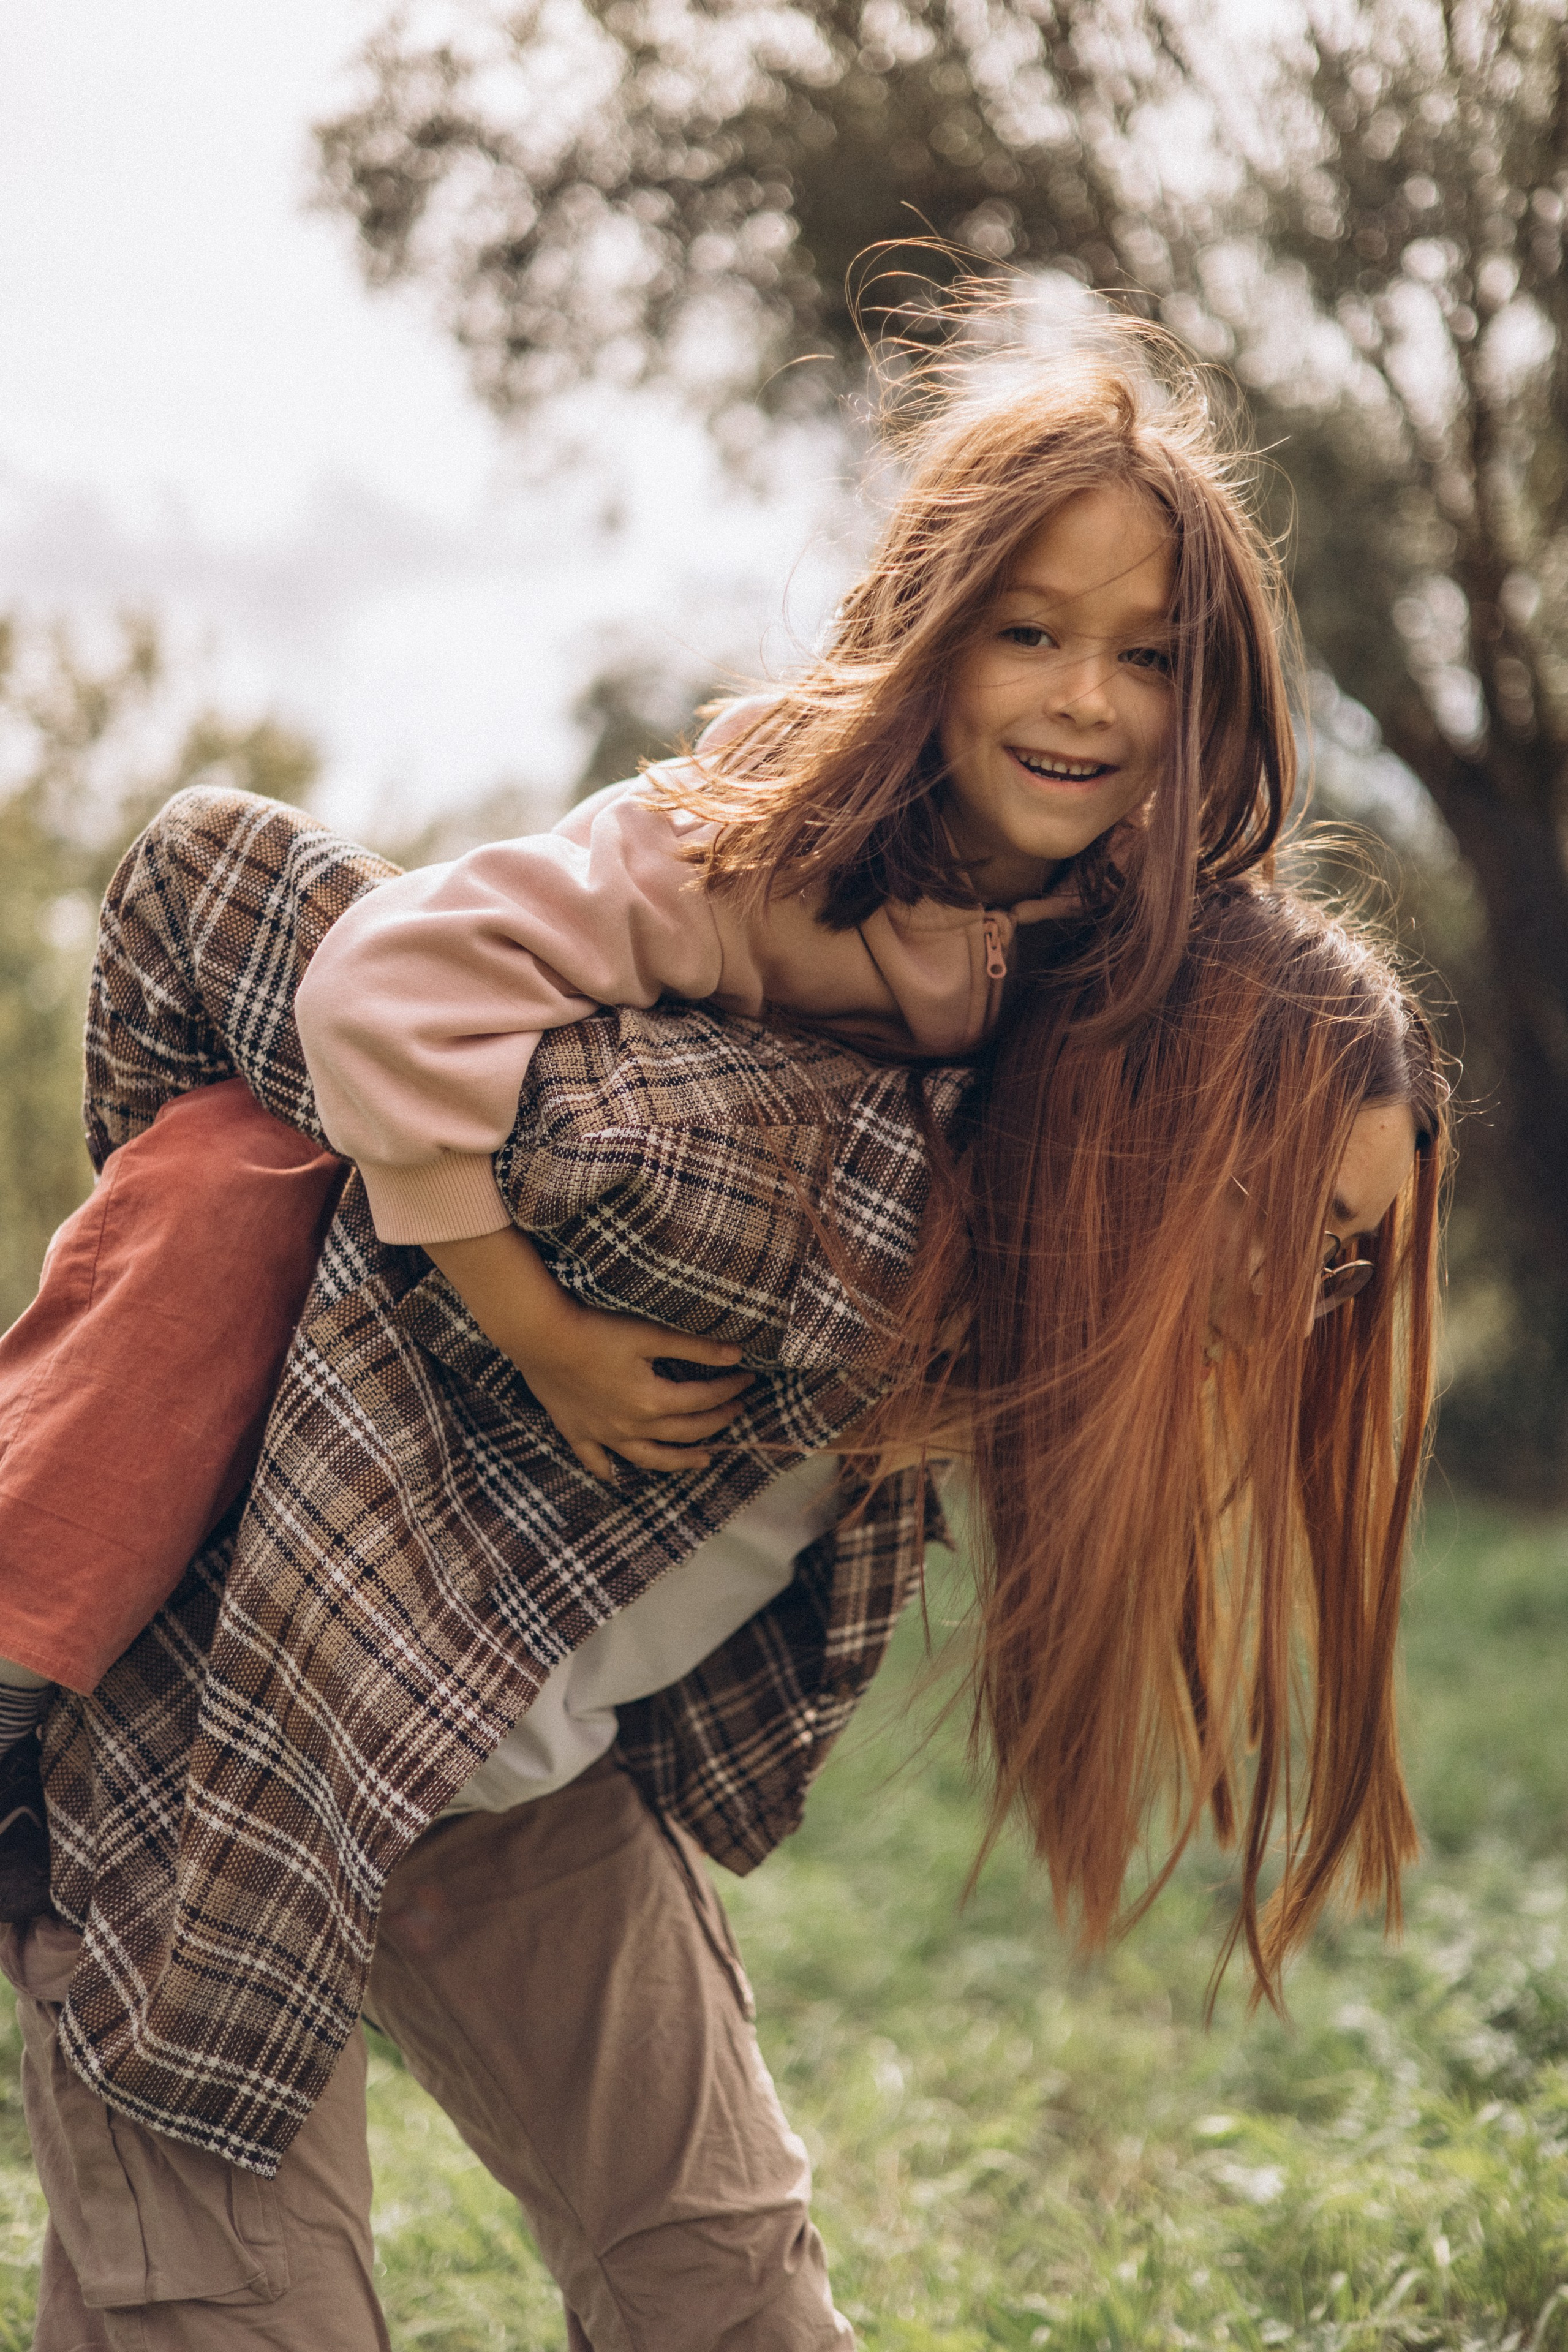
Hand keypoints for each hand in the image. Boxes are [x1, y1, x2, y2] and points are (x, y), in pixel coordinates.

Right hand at [424, 1227, 751, 1479]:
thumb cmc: (596, 1329)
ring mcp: (604, 1435)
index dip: (730, 1389)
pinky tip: (622, 1475)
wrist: (541, 1336)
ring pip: (650, 1459)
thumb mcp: (650, 1334)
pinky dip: (612, 1472)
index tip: (748, 1378)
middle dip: (717, 1421)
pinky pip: (598, 1463)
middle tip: (736, 1411)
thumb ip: (696, 1348)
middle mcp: (631, 1427)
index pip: (704, 1399)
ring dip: (681, 1461)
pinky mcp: (577, 1433)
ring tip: (705, 1460)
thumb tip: (737, 1354)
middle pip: (685, 1432)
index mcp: (653, 1401)